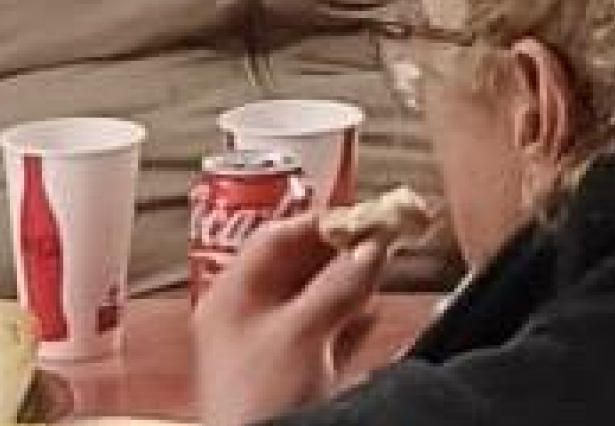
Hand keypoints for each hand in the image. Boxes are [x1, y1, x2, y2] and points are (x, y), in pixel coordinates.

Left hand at [190, 211, 387, 424]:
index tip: (365, 211)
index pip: (277, 237)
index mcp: (230, 298)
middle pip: (297, 267)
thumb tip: (370, 247)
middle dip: (342, 249)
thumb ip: (341, 283)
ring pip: (314, 299)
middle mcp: (244, 319)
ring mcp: (267, 350)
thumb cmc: (257, 403)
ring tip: (383, 263)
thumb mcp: (304, 331)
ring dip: (349, 281)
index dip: (324, 220)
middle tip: (382, 232)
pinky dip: (351, 319)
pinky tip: (372, 311)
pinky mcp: (290, 378)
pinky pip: (325, 334)